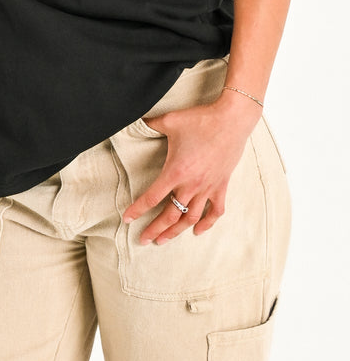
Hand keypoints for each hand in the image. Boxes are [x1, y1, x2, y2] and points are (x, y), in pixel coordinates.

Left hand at [122, 90, 260, 244]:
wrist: (231, 119)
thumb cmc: (200, 120)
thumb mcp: (169, 121)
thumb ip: (149, 124)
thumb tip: (135, 119)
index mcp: (175, 172)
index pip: (152, 198)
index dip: (137, 210)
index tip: (127, 219)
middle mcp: (191, 185)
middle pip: (170, 215)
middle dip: (155, 229)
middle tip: (143, 239)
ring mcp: (208, 187)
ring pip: (191, 219)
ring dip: (176, 232)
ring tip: (163, 240)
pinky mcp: (222, 186)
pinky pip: (216, 211)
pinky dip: (207, 224)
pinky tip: (197, 231)